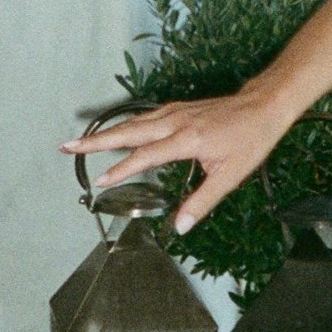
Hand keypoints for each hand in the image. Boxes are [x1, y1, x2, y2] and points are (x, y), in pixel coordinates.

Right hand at [61, 88, 287, 234]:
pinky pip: (144, 118)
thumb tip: (180, 226)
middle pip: (127, 132)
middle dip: (95, 142)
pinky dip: (125, 126)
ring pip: (133, 123)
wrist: (264, 105)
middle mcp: (175, 122)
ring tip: (81, 142)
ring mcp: (175, 112)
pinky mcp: (178, 109)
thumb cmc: (251, 138)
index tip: (99, 181)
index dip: (120, 170)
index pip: (144, 156)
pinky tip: (118, 132)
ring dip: (106, 133)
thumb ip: (202, 201)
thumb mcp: (230, 175)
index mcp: (186, 139)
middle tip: (67, 147)